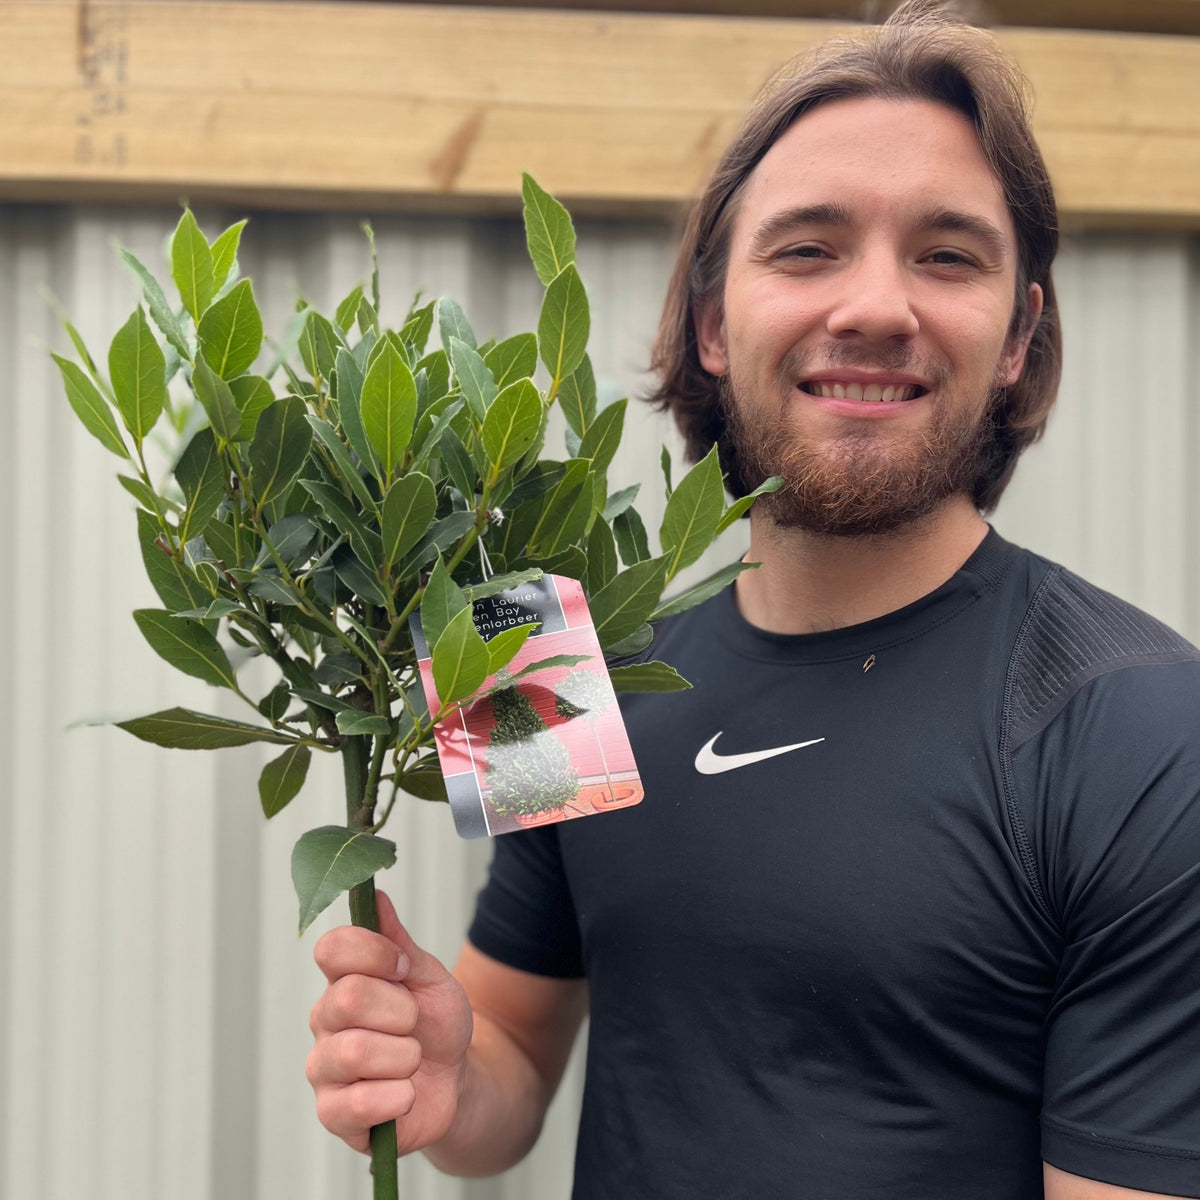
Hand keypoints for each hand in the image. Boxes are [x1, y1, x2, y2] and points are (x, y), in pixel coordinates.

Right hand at [307, 890, 472, 1154]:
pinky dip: (399, 1096)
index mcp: (344, 979)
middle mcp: (325, 1020)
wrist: (457, 1081)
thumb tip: (376, 895)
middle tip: (413, 1024)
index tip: (403, 968)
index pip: (331, 949)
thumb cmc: (437, 1025)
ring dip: (404, 1056)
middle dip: (401, 1011)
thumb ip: (400, 942)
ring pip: (353, 1051)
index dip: (373, 953)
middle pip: (347, 998)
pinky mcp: (333, 1114)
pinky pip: (357, 1103)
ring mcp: (325, 1068)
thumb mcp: (429, 977)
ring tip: (411, 1061)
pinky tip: (405, 1094)